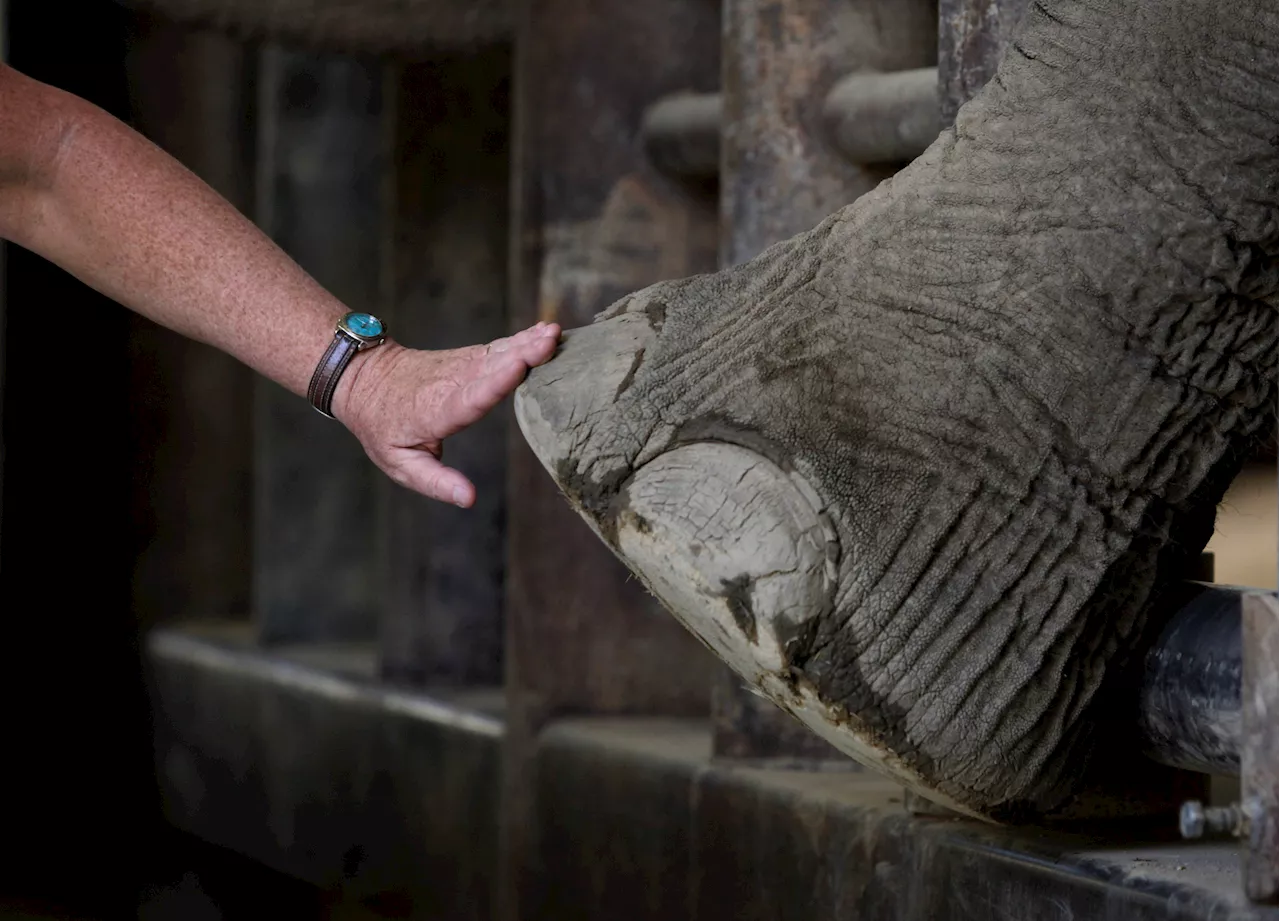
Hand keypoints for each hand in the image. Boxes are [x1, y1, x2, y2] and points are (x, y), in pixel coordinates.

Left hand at [333, 321, 561, 506]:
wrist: (363, 380)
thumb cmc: (382, 427)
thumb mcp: (399, 463)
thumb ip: (436, 482)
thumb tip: (468, 499)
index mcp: (436, 412)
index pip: (469, 397)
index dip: (495, 383)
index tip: (519, 366)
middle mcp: (451, 383)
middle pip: (491, 367)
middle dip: (523, 353)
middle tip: (551, 341)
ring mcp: (460, 366)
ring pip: (497, 352)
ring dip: (528, 342)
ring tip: (555, 332)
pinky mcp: (467, 357)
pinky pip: (498, 347)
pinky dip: (523, 339)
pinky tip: (545, 332)